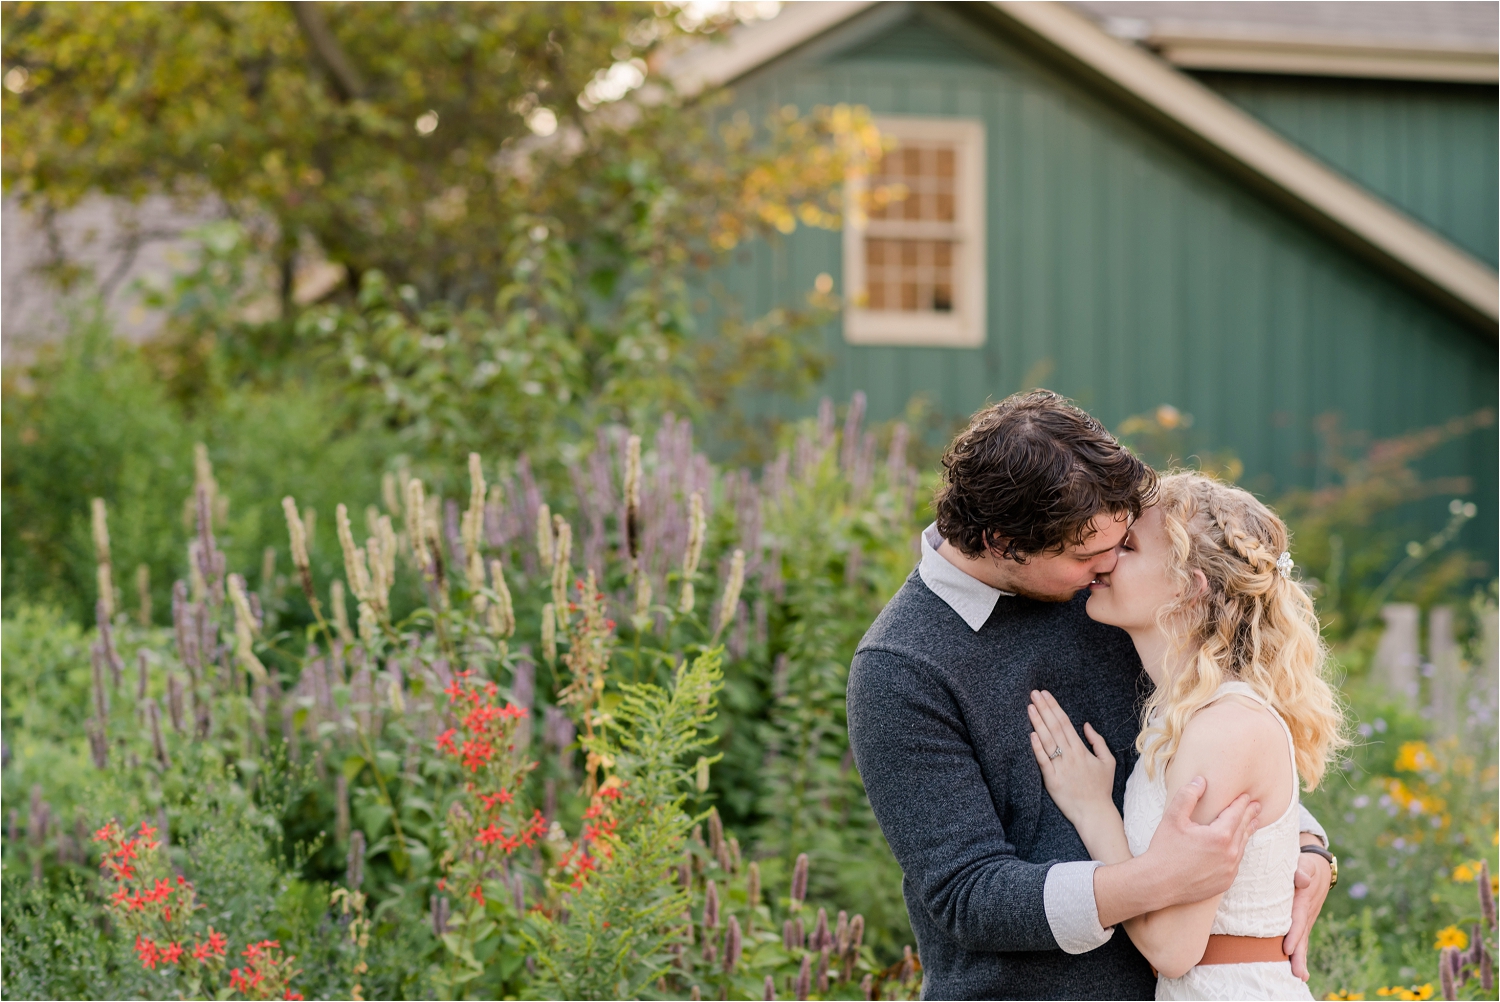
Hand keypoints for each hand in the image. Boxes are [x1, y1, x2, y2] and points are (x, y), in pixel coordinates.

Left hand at [1028, 690, 1115, 826]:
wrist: (1095, 813)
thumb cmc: (1101, 788)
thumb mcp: (1108, 762)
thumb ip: (1098, 742)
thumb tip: (1085, 725)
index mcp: (1081, 750)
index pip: (1065, 723)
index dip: (1054, 707)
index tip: (1045, 695)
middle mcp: (1070, 756)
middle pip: (1054, 727)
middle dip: (1043, 708)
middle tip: (1034, 693)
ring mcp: (1060, 768)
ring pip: (1047, 741)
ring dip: (1038, 722)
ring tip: (1030, 707)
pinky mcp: (1052, 780)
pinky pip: (1043, 761)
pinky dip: (1037, 747)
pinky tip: (1031, 734)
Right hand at [1143, 778, 1260, 907]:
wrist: (1158, 883)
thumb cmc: (1164, 849)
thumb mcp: (1173, 818)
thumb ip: (1188, 796)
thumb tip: (1201, 781)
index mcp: (1219, 836)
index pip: (1235, 814)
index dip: (1241, 803)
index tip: (1246, 795)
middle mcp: (1229, 854)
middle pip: (1243, 830)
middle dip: (1249, 816)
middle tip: (1256, 806)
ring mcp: (1229, 870)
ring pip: (1241, 847)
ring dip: (1246, 833)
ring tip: (1251, 823)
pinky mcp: (1225, 882)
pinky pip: (1236, 863)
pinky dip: (1238, 851)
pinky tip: (1236, 847)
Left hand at [1284, 848, 1330, 980]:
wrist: (1317, 866)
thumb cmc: (1304, 864)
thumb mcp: (1304, 862)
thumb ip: (1302, 868)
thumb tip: (1301, 879)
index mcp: (1302, 901)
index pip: (1297, 920)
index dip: (1293, 934)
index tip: (1287, 948)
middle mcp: (1305, 913)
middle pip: (1302, 936)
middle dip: (1299, 955)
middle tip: (1297, 973)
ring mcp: (1305, 919)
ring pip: (1302, 940)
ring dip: (1300, 958)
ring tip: (1299, 976)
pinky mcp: (1302, 921)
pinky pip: (1300, 938)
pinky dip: (1300, 952)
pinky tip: (1298, 969)